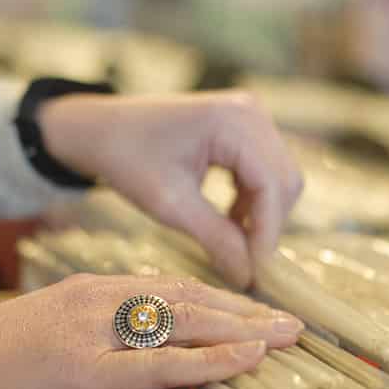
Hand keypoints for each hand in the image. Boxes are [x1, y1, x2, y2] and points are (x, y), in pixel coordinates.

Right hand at [0, 273, 303, 388]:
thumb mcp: (48, 331)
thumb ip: (94, 331)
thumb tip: (138, 347)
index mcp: (89, 289)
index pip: (168, 287)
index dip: (218, 298)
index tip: (254, 309)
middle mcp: (96, 300)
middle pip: (187, 298)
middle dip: (243, 311)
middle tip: (291, 322)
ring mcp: (91, 332)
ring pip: (182, 323)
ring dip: (240, 330)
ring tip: (284, 337)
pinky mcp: (83, 371)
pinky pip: (159, 365)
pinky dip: (208, 362)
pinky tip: (245, 360)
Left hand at [39, 90, 302, 288]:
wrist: (102, 130)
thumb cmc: (127, 159)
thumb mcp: (169, 205)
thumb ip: (215, 238)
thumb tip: (249, 277)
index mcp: (232, 121)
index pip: (272, 185)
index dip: (268, 234)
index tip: (255, 275)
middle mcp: (250, 111)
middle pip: (285, 181)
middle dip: (268, 225)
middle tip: (244, 265)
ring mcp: (251, 115)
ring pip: (280, 179)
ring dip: (262, 215)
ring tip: (232, 244)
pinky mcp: (246, 126)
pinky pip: (266, 170)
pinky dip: (253, 200)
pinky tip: (228, 220)